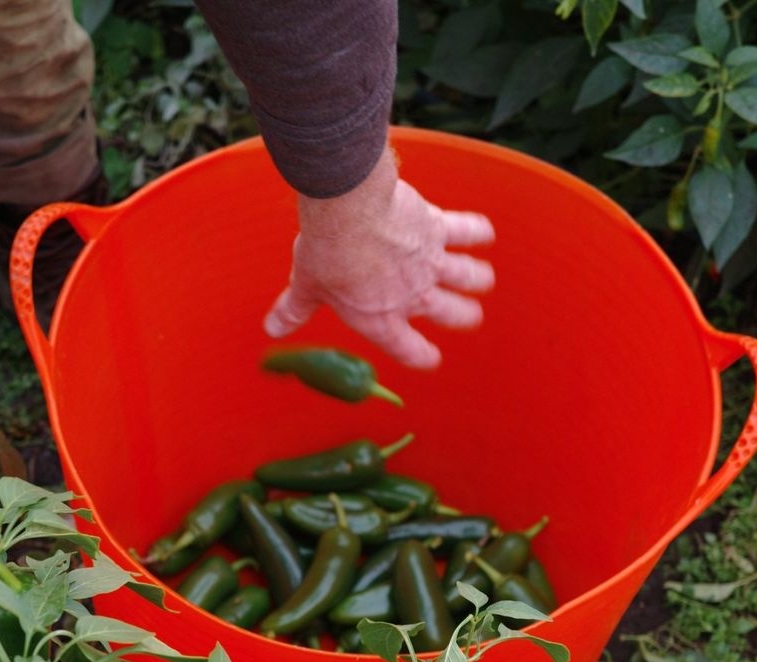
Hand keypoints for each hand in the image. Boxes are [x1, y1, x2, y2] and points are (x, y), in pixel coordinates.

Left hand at [265, 146, 494, 368]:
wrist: (347, 209)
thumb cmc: (326, 251)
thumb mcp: (306, 285)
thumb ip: (294, 310)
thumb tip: (272, 329)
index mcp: (381, 319)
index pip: (411, 350)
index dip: (423, 357)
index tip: (430, 358)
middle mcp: (413, 296)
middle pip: (453, 314)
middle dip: (464, 317)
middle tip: (469, 316)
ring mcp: (430, 262)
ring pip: (470, 277)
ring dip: (477, 280)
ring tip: (482, 281)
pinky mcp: (438, 227)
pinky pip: (468, 230)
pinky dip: (479, 232)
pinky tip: (484, 234)